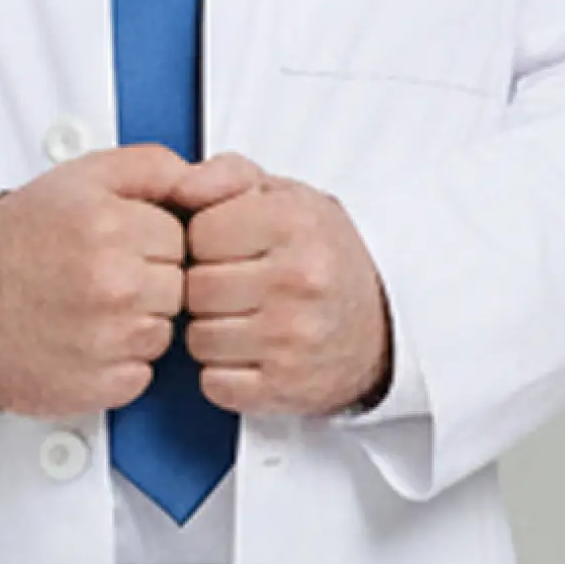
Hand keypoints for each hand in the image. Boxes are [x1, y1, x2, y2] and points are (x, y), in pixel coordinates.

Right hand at [0, 144, 190, 414]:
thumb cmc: (20, 237)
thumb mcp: (82, 176)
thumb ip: (152, 166)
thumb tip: (203, 179)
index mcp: (112, 227)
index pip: (182, 239)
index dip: (152, 241)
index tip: (120, 243)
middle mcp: (113, 285)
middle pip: (178, 288)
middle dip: (149, 281)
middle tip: (100, 274)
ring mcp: (107, 339)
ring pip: (163, 333)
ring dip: (135, 324)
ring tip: (88, 306)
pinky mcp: (97, 385)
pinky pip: (140, 375)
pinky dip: (118, 364)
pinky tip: (84, 339)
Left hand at [176, 154, 392, 415]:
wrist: (384, 325)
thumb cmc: (321, 254)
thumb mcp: (286, 196)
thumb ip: (228, 175)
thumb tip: (180, 186)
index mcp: (295, 223)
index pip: (199, 232)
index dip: (204, 239)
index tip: (227, 246)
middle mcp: (297, 280)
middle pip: (195, 288)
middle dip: (203, 286)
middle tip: (233, 285)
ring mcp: (292, 339)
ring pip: (198, 338)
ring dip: (210, 331)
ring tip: (241, 318)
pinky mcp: (286, 388)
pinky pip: (214, 384)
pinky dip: (222, 373)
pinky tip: (248, 353)